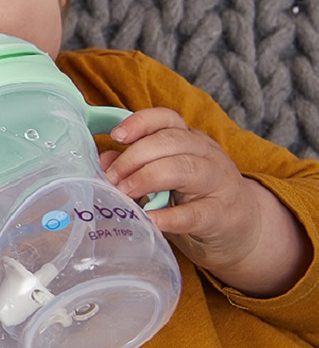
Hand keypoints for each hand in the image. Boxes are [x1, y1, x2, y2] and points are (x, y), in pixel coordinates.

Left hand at [101, 107, 308, 295]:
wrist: (244, 228)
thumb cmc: (196, 198)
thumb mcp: (166, 177)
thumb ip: (135, 166)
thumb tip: (104, 161)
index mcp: (189, 140)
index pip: (167, 118)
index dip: (140, 123)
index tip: (116, 136)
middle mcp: (206, 154)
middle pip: (170, 142)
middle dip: (133, 158)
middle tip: (110, 179)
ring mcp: (218, 183)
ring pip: (184, 168)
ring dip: (147, 179)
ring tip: (124, 195)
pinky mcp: (222, 215)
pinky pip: (195, 213)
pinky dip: (170, 217)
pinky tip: (150, 220)